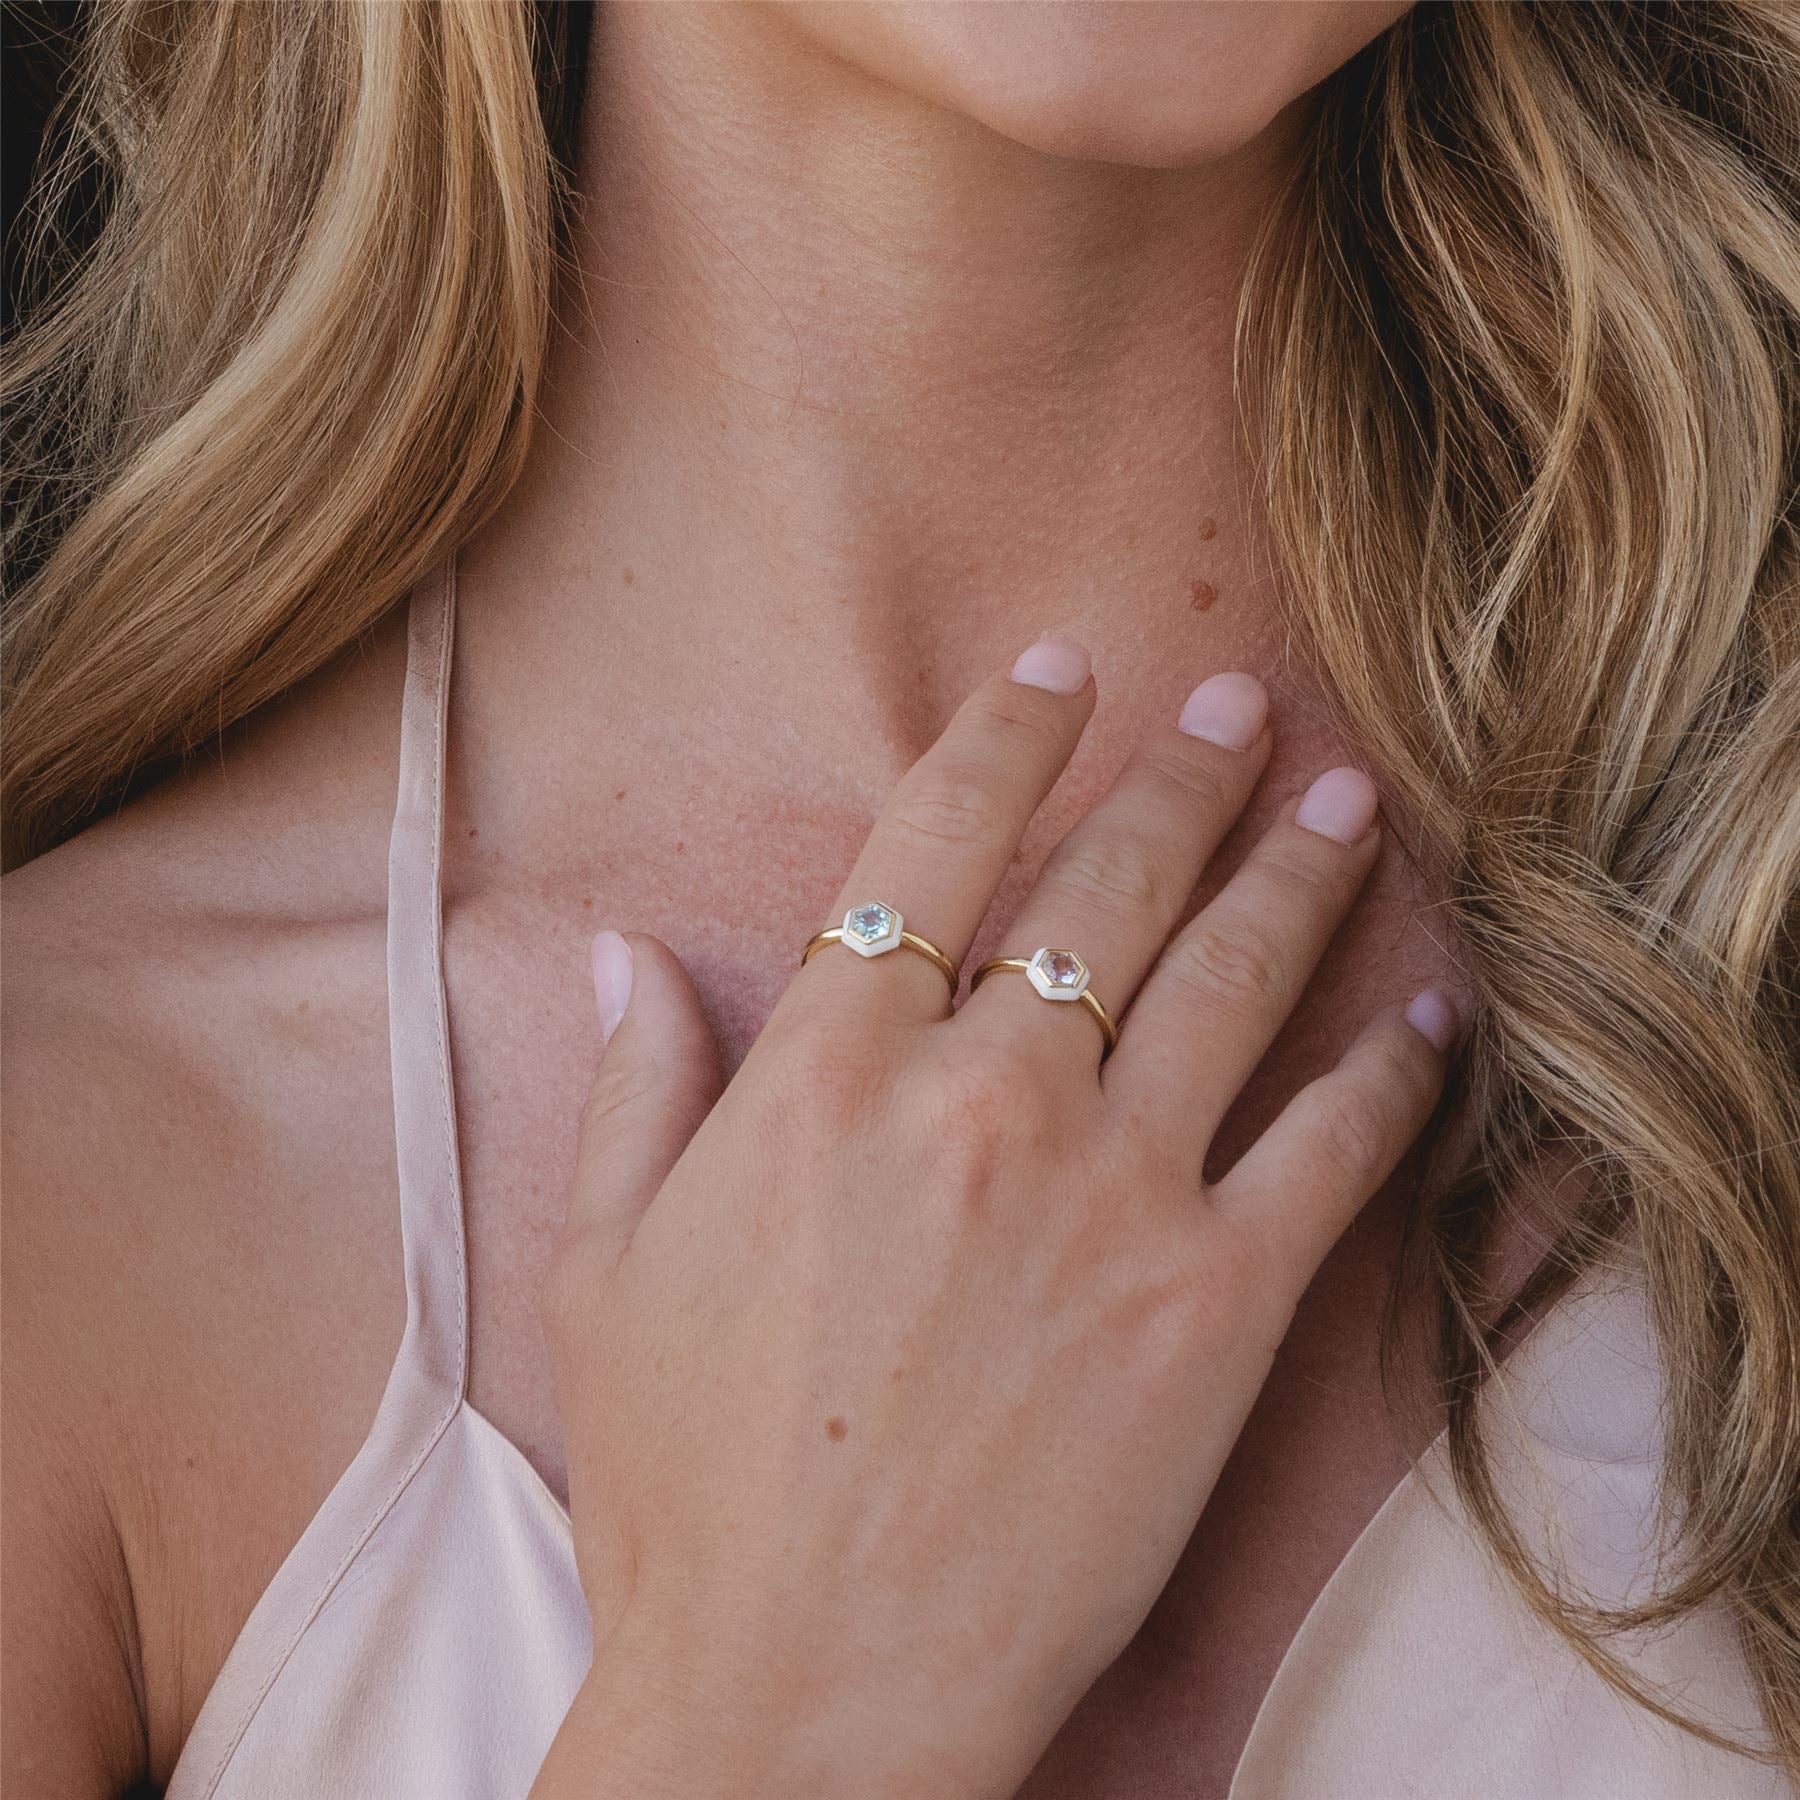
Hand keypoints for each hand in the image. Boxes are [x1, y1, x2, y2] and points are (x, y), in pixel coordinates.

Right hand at [532, 646, 1459, 1799]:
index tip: (1061, 669)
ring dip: (1300, 875)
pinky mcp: (1214, 1310)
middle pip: (1108, 882)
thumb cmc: (685, 1486)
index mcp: (825, 1075)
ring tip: (1347, 803)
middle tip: (1239, 702)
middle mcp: (980, 1100)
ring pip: (1233, 980)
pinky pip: (1331, 1153)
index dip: (1007, 736)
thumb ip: (633, 1090)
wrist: (804, 1692)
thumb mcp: (604, 1271)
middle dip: (1183, 775)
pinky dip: (1392, 1073)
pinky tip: (1425, 1017)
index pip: (934, 843)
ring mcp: (1112, 1197)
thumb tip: (626, 956)